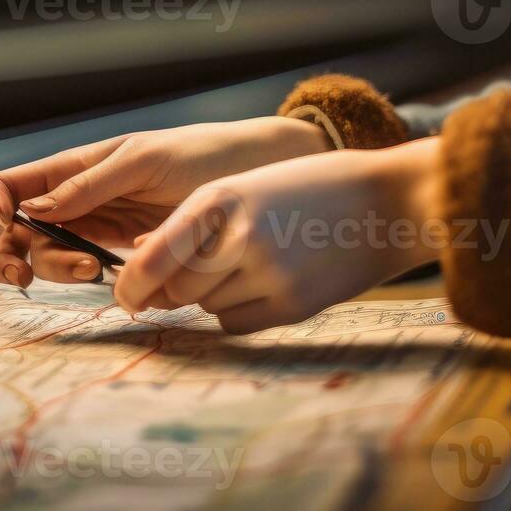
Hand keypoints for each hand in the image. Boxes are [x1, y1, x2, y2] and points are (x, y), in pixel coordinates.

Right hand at [0, 117, 330, 286]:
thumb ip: (90, 185)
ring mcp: (103, 228)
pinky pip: (93, 269)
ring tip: (93, 269)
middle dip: (13, 253)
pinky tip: (118, 272)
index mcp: (76, 166)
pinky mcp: (129, 253)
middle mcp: (81, 199)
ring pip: (52, 256)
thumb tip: (31, 209)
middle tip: (25, 275)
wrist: (258, 175)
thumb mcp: (143, 161)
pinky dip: (94, 277)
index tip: (4, 219)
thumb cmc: (201, 154)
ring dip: (58, 267)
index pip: (14, 184)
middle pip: (21, 231)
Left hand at [113, 137, 444, 332]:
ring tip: (245, 265)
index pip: (152, 259)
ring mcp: (268, 276)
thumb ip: (197, 223)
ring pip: (207, 307)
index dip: (129, 285)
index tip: (125, 295)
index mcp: (220, 200)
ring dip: (210, 295)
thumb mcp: (247, 187)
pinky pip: (238, 322)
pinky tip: (264, 284)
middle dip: (172, 290)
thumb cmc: (309, 188)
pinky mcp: (292, 306)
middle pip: (177, 289)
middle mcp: (239, 238)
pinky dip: (238, 311)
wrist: (386, 202)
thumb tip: (141, 257)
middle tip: (181, 281)